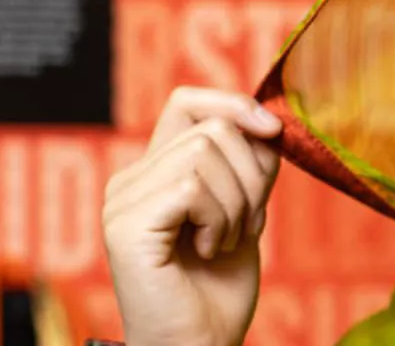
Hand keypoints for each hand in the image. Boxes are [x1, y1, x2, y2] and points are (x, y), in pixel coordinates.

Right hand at [104, 87, 283, 345]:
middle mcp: (130, 179)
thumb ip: (248, 166)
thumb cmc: (219, 290)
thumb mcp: (245, 212)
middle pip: (211, 128)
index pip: (187, 102)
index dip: (233, 103)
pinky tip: (207, 250)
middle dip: (250, 176)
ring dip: (236, 204)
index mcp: (154, 172)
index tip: (272, 130)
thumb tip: (269, 121)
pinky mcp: (125, 224)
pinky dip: (218, 219)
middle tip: (242, 226)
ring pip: (204, 153)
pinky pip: (192, 187)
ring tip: (221, 242)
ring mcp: (122, 201)